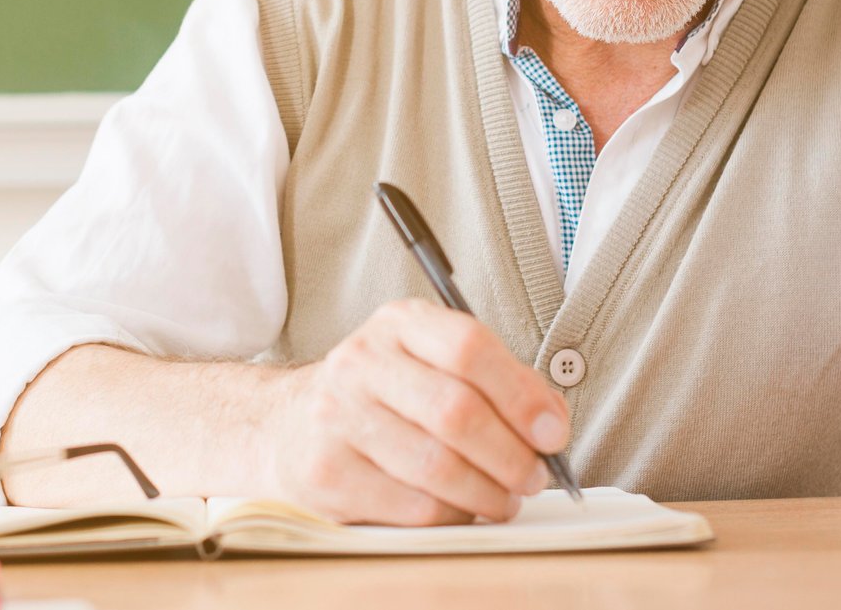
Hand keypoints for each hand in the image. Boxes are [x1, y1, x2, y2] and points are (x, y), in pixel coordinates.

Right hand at [260, 299, 570, 525]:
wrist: (289, 426)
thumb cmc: (381, 397)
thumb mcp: (431, 364)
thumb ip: (496, 383)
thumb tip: (550, 423)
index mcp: (399, 324)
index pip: (468, 346)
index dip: (520, 393)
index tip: (551, 432)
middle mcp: (361, 361)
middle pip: (456, 410)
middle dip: (510, 455)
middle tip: (532, 477)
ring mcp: (336, 416)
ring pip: (437, 466)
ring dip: (487, 493)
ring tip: (503, 499)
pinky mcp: (327, 472)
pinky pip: (412, 506)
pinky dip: (451, 515)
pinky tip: (460, 509)